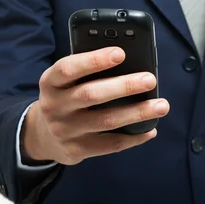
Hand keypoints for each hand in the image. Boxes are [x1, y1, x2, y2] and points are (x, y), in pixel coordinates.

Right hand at [21, 47, 168, 165]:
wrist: (42, 134)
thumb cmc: (66, 95)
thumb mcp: (66, 80)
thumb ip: (88, 71)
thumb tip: (131, 63)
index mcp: (50, 82)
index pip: (68, 68)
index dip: (94, 60)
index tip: (121, 53)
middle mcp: (54, 106)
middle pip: (91, 94)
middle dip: (124, 86)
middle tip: (150, 80)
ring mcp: (65, 130)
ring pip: (105, 121)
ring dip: (137, 113)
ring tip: (161, 105)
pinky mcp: (76, 150)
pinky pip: (110, 145)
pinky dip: (133, 137)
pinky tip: (151, 129)